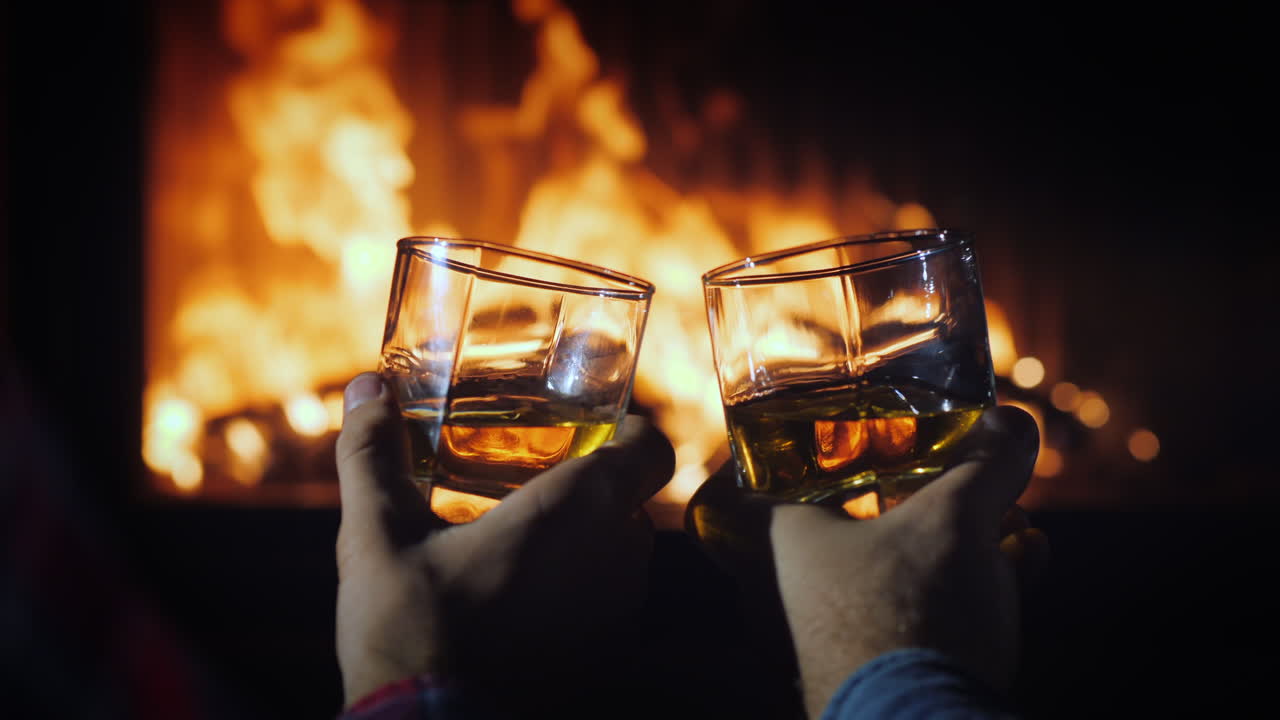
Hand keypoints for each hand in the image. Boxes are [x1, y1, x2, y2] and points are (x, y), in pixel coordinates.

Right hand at [334, 373, 673, 707]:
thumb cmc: (411, 635)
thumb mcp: (376, 538)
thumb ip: (371, 456)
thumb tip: (367, 388)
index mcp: (576, 511)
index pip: (652, 449)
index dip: (631, 435)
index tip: (592, 431)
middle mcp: (617, 560)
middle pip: (629, 502)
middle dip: (588, 491)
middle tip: (529, 487)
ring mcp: (620, 619)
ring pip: (621, 560)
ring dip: (583, 548)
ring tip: (516, 550)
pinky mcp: (609, 666)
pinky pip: (608, 612)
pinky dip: (577, 600)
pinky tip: (518, 611)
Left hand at [688, 406, 1048, 717]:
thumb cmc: (911, 620)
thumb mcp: (957, 522)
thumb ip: (985, 463)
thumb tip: (1013, 425)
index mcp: (772, 543)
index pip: (723, 492)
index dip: (757, 457)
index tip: (803, 434)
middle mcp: (780, 595)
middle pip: (825, 521)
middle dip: (901, 492)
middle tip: (942, 470)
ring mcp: (821, 640)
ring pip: (881, 569)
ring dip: (949, 540)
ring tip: (1011, 519)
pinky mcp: (868, 676)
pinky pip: (908, 615)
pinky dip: (959, 587)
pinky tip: (1026, 565)